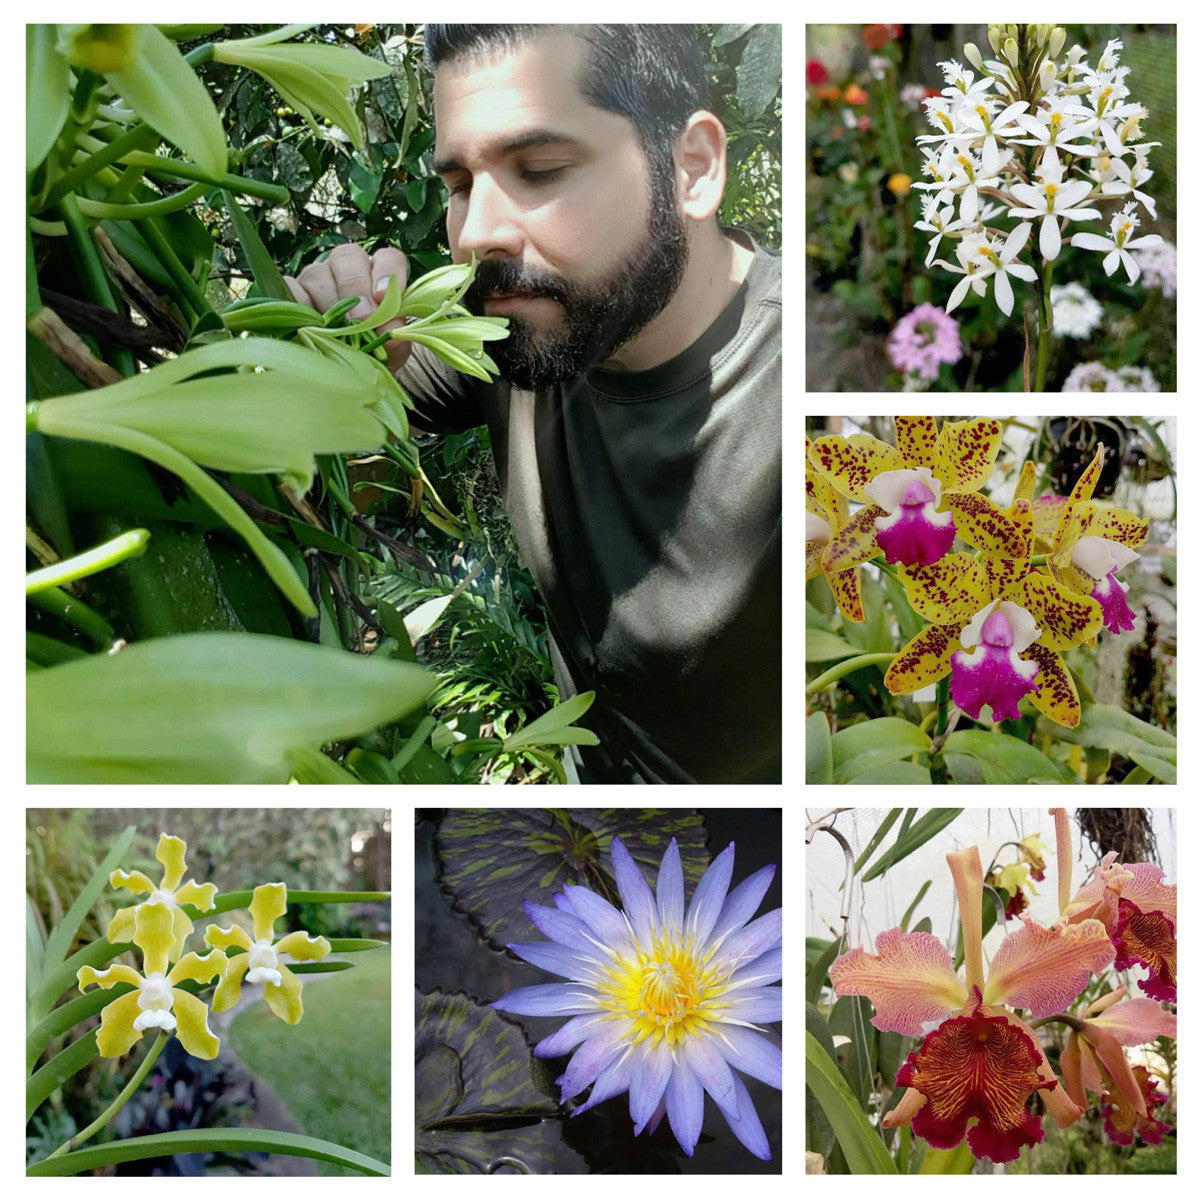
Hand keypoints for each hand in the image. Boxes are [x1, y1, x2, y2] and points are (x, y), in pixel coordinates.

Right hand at [285, 242, 411, 375]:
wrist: (348, 373)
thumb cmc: (373, 352)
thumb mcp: (390, 349)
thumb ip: (396, 339)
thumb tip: (392, 338)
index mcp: (377, 275)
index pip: (387, 258)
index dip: (388, 272)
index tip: (384, 296)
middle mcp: (345, 269)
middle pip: (348, 257)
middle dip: (356, 287)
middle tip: (364, 317)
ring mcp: (315, 278)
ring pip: (318, 273)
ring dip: (329, 301)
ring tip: (337, 329)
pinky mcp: (291, 292)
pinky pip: (291, 289)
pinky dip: (300, 307)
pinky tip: (310, 327)